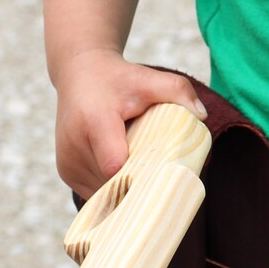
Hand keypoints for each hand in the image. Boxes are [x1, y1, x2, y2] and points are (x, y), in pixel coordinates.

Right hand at [52, 48, 206, 198]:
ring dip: (125, 191)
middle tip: (165, 183)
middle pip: (113, 183)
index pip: (114, 164)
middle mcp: (75, 145)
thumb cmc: (118, 79)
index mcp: (95, 121)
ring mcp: (68, 162)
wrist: (79, 74)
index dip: (139, 176)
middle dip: (139, 186)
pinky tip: (128, 180)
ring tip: (146, 179)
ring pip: (103, 192)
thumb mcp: (148, 78)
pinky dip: (112, 190)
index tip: (163, 178)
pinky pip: (93, 192)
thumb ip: (178, 90)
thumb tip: (202, 116)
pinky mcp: (66, 172)